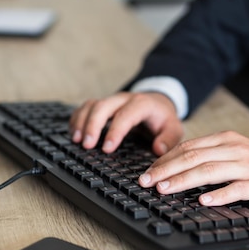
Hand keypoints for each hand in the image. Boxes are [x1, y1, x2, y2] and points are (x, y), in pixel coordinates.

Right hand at [69, 92, 183, 154]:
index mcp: (142, 104)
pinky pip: (86, 107)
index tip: (107, 149)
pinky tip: (74, 133)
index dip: (115, 131)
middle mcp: (124, 99)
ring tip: (77, 140)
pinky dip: (77, 119)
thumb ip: (168, 140)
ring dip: (82, 122)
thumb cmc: (163, 119)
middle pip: (103, 106)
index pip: (126, 115)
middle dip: (92, 125)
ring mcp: (112, 101)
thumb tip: (157, 150)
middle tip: (87, 145)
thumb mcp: (174, 129)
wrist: (158, 103)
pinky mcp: (103, 105)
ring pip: (92, 105)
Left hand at [138, 130, 248, 208]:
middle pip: (193, 157)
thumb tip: (177, 167)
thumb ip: (210, 156)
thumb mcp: (236, 153)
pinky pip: (236, 188)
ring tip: (165, 189)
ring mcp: (247, 166)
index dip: (165, 159)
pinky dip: (218, 194)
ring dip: (183, 180)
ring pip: (209, 170)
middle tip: (146, 181)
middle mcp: (234, 149)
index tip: (148, 171)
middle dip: (166, 169)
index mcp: (226, 140)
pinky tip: (203, 200)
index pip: (188, 146)